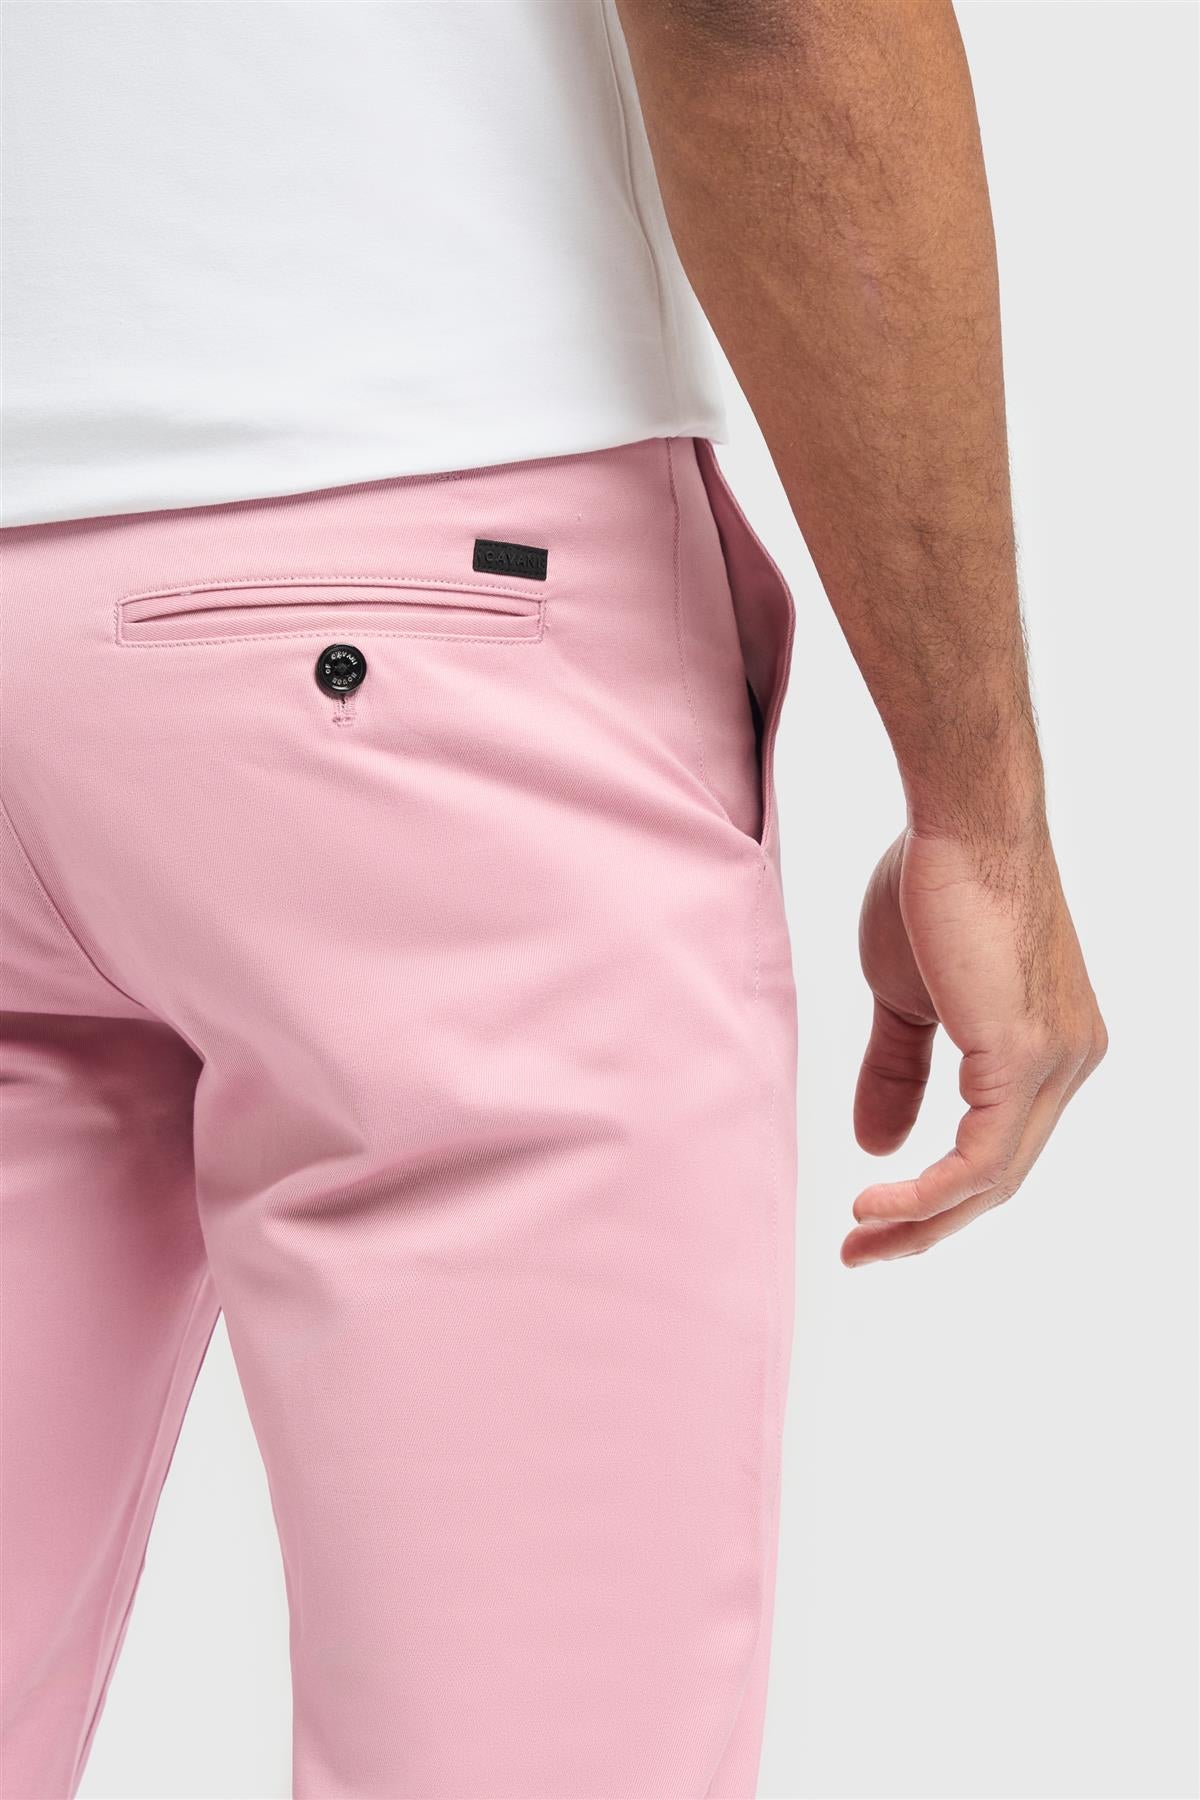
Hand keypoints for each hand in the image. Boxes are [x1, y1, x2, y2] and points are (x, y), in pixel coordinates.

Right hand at [843, 824, 1105, 1264]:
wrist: (959, 821)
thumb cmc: (933, 886)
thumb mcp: (907, 997)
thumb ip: (897, 1070)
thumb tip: (875, 1142)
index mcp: (1053, 1046)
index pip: (1002, 1144)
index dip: (938, 1190)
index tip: (875, 1216)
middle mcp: (1071, 1060)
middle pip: (1003, 1175)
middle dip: (929, 1223)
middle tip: (863, 1253)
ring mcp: (1057, 1061)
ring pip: (995, 1177)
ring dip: (922, 1220)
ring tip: (860, 1241)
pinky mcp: (1025, 1056)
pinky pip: (981, 1157)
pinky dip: (929, 1193)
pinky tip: (877, 1205)